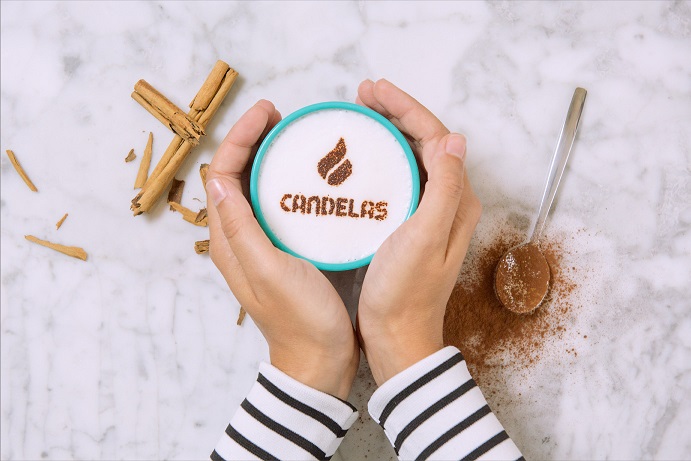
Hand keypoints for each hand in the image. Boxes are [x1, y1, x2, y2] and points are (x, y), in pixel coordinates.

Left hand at [206, 100, 358, 399]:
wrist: (319, 360)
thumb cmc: (300, 319)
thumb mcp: (269, 270)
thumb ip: (242, 228)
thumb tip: (218, 181)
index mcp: (230, 240)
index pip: (222, 174)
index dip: (239, 138)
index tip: (268, 113)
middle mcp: (239, 238)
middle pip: (235, 175)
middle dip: (251, 139)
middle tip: (279, 116)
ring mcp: (260, 244)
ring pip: (255, 188)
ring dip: (268, 157)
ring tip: (292, 136)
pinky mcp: (282, 250)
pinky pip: (276, 205)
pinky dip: (286, 181)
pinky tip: (310, 176)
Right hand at [356, 80, 481, 384]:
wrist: (397, 337)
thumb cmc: (405, 294)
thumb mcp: (424, 238)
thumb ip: (443, 188)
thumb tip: (453, 139)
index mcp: (456, 199)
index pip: (436, 136)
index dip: (406, 108)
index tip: (373, 91)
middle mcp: (449, 202)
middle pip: (426, 141)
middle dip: (397, 112)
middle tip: (363, 95)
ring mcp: (431, 214)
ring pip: (413, 158)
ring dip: (390, 132)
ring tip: (361, 115)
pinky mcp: (412, 225)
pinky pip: (401, 179)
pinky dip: (383, 160)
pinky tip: (363, 158)